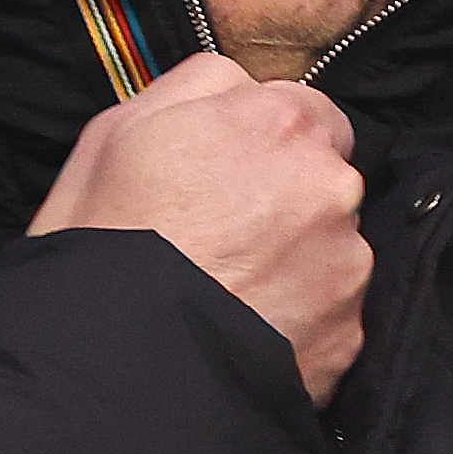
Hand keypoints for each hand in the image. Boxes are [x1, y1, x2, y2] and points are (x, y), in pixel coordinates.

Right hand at [28, 53, 366, 404]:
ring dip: (293, 262)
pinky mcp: (350, 336)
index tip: (223, 176)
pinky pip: (329, 316)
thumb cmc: (102, 241)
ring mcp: (347, 265)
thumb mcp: (116, 130)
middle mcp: (330, 185)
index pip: (306, 111)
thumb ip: (194, 87)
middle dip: (283, 201)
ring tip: (224, 293)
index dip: (262, 143)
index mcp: (278, 122)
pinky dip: (296, 321)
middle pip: (323, 181)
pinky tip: (240, 331)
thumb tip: (234, 86)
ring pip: (331, 249)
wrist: (118, 366)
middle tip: (215, 238)